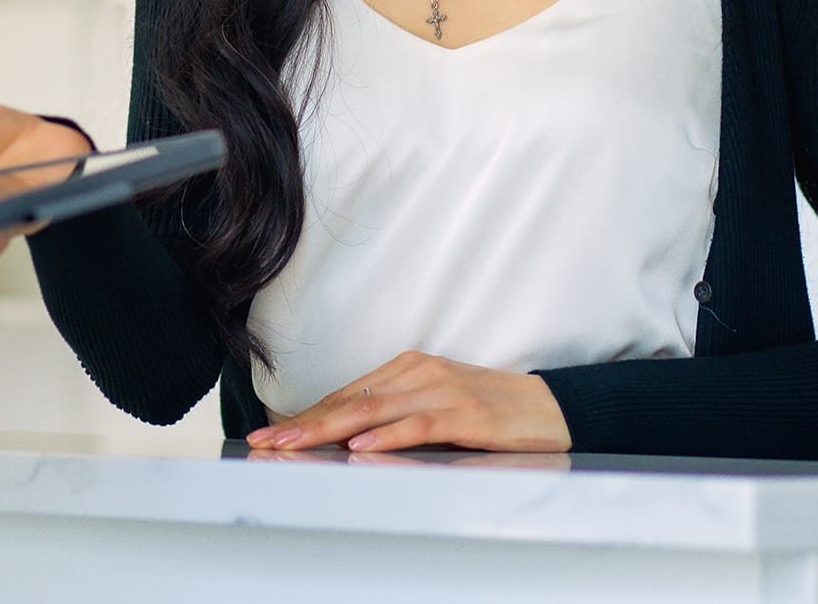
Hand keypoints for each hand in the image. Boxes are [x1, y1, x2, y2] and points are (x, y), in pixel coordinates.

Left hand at [245, 351, 572, 453]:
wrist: (550, 407)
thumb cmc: (490, 411)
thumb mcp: (435, 406)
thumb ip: (396, 416)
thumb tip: (348, 440)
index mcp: (408, 369)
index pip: (345, 396)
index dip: (305, 416)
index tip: (269, 435)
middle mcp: (419, 373)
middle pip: (350, 402)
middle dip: (303, 425)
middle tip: (266, 443)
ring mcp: (442, 390)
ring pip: (374, 412)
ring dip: (329, 431)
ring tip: (295, 446)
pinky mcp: (466, 413)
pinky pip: (419, 425)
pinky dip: (387, 437)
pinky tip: (361, 449)